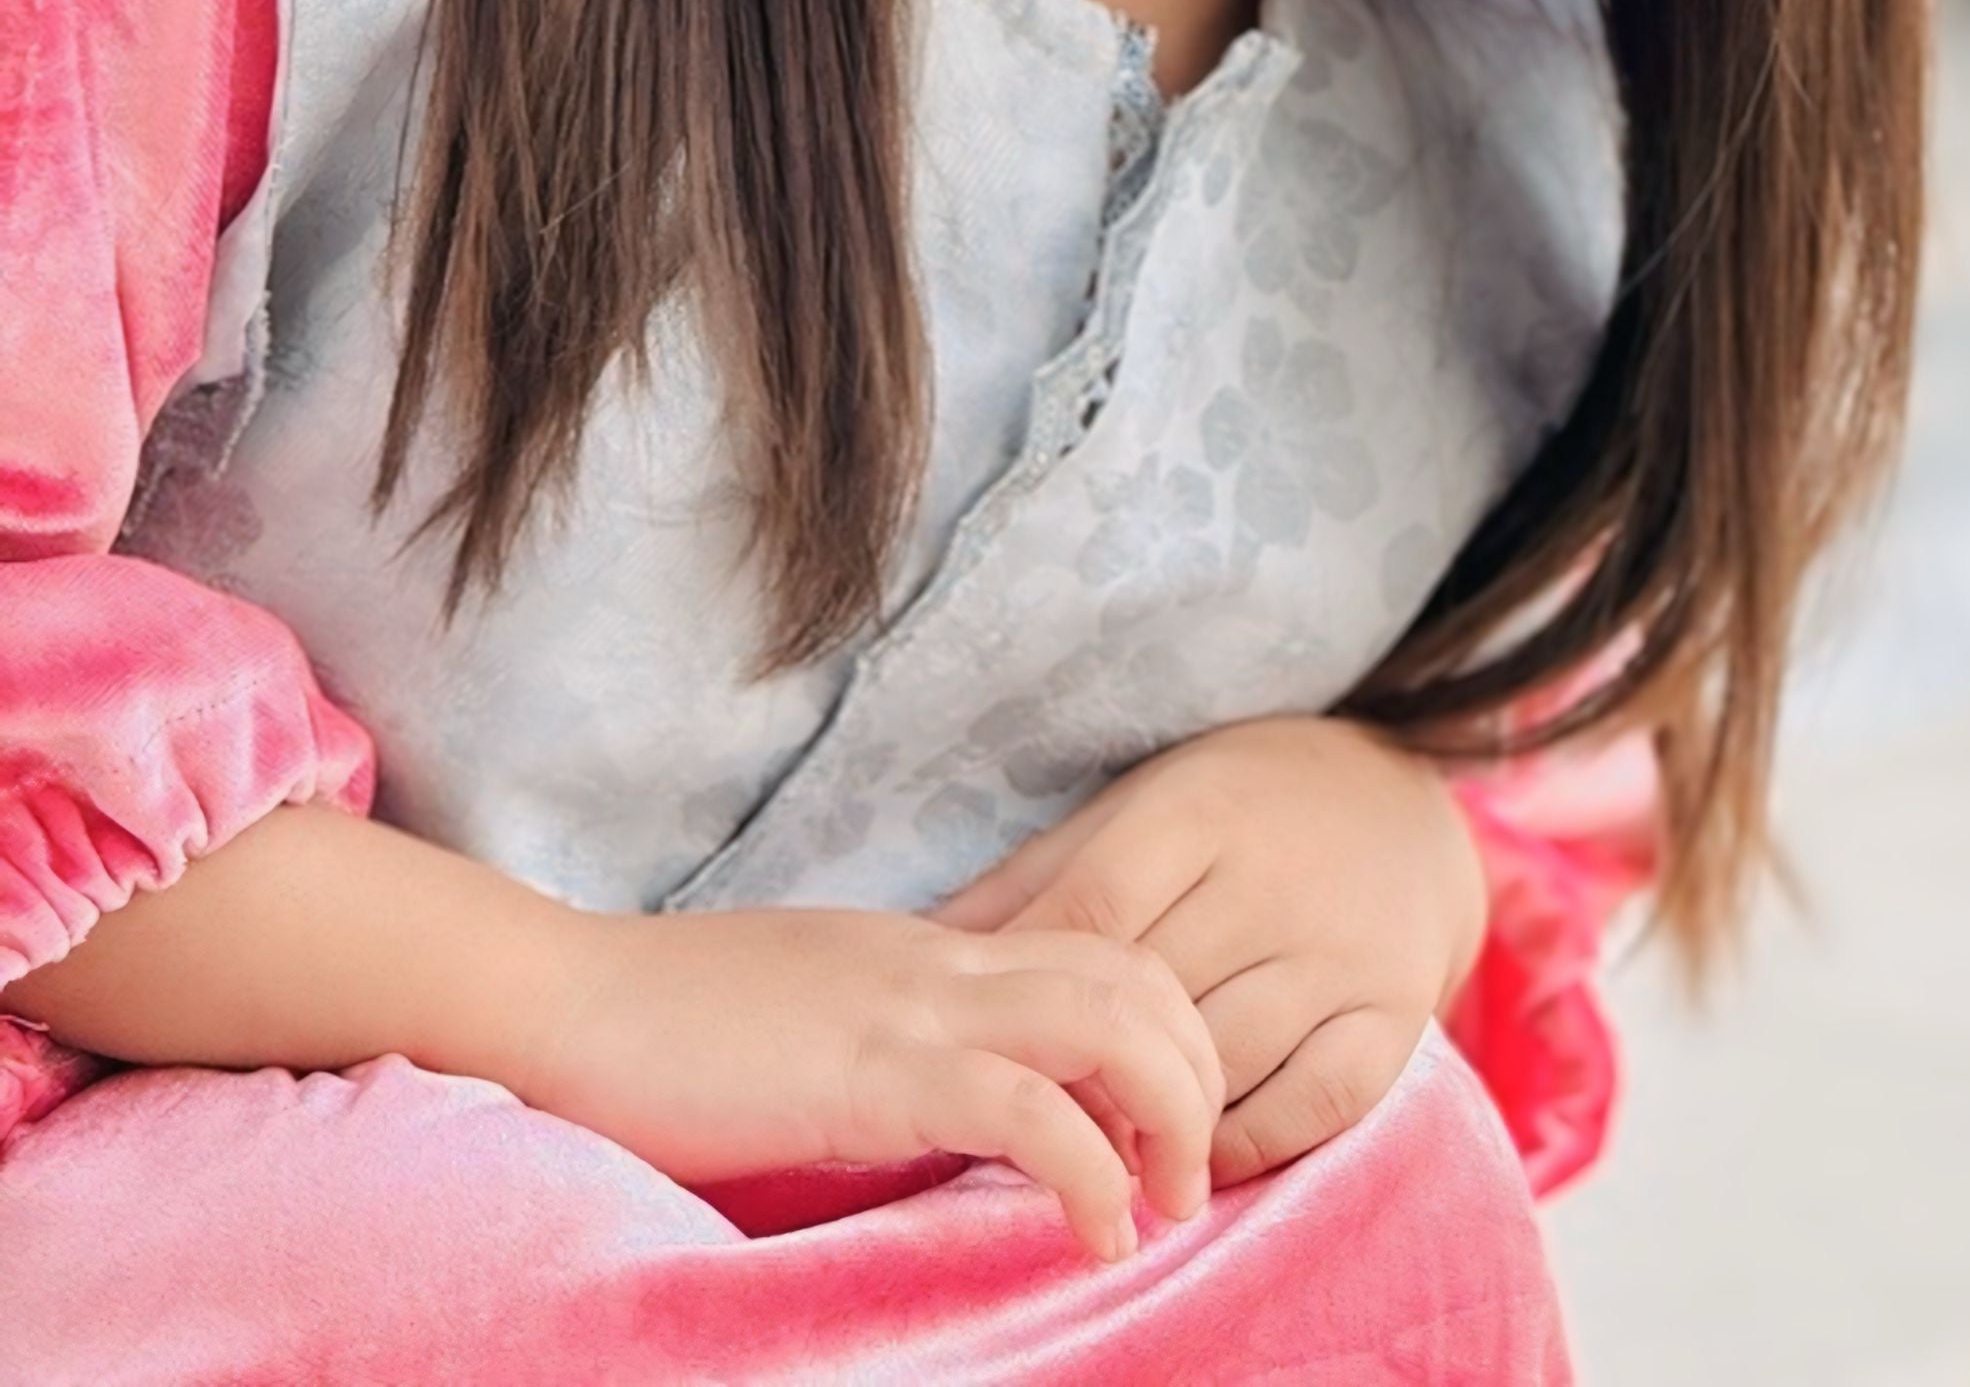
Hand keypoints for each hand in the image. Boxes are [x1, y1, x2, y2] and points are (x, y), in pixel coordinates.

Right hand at [526, 902, 1223, 1259]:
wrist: (559, 1000)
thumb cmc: (657, 1033)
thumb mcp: (804, 1026)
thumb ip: (882, 1051)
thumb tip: (939, 1119)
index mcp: (926, 950)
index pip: (1094, 954)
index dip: (1160, 1035)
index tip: (1165, 1131)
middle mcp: (939, 959)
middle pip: (1136, 973)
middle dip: (1196, 1072)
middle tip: (1191, 1179)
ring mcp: (910, 1005)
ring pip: (1111, 1015)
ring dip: (1170, 1112)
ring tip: (1167, 1206)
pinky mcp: (874, 1071)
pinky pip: (1028, 1106)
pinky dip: (1089, 1168)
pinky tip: (1096, 1233)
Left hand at [935, 717, 1489, 1186]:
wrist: (1405, 801)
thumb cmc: (1241, 808)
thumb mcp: (1142, 806)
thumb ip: (1040, 876)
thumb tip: (923, 943)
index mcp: (1199, 813)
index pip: (1093, 910)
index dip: (1026, 989)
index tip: (981, 1049)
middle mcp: (1275, 880)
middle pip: (1155, 998)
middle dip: (1081, 1070)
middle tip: (1025, 1124)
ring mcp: (1343, 951)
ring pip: (1228, 1059)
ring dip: (1155, 1121)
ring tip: (1100, 1157)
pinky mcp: (1397, 1011)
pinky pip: (1316, 1104)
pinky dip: (1249, 1145)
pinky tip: (1199, 1162)